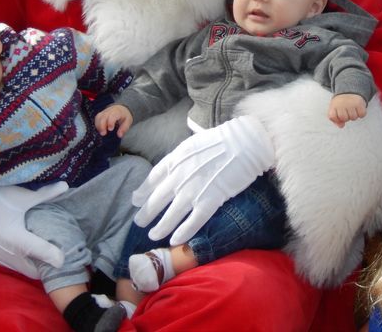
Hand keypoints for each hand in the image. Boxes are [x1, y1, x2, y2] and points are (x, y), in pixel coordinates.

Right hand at [0, 182, 67, 278]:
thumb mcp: (19, 195)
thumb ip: (44, 194)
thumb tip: (66, 185)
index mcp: (16, 240)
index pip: (44, 255)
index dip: (58, 256)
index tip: (68, 254)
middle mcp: (8, 255)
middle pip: (35, 271)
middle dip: (49, 267)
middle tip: (63, 254)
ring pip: (24, 271)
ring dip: (38, 267)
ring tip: (52, 253)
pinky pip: (15, 267)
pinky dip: (27, 264)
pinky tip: (35, 252)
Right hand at [95, 104, 132, 137]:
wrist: (121, 109)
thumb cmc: (124, 116)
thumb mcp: (128, 121)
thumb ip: (124, 128)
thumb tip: (119, 135)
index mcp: (118, 112)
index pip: (112, 116)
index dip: (110, 122)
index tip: (110, 129)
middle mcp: (110, 111)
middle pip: (103, 116)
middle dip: (102, 125)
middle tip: (104, 134)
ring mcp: (104, 112)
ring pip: (98, 117)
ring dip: (98, 126)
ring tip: (102, 133)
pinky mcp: (100, 114)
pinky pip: (97, 118)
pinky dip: (97, 125)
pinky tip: (100, 130)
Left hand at [132, 115, 273, 244]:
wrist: (245, 143)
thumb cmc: (223, 140)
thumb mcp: (194, 143)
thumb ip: (181, 158)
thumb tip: (174, 167)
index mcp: (176, 159)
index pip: (153, 178)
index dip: (143, 191)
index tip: (136, 200)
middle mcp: (180, 176)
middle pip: (157, 199)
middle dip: (146, 213)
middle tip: (139, 222)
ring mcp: (194, 190)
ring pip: (171, 214)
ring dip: (160, 227)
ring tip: (153, 235)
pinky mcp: (210, 200)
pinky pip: (193, 221)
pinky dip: (183, 232)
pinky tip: (174, 240)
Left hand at [328, 93, 367, 127]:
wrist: (350, 91)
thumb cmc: (341, 103)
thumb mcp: (335, 109)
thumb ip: (335, 119)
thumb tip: (341, 126)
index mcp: (334, 105)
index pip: (332, 117)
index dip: (336, 118)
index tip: (338, 113)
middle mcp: (342, 103)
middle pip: (345, 119)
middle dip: (346, 117)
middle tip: (347, 111)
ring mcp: (351, 103)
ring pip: (353, 118)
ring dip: (354, 116)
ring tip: (352, 110)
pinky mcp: (359, 103)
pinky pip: (362, 115)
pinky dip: (361, 114)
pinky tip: (358, 109)